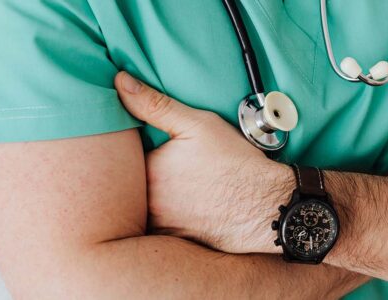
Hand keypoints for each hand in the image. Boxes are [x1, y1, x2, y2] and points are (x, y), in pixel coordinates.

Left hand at [114, 72, 292, 253]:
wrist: (266, 208)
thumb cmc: (236, 165)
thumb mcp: (198, 124)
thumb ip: (155, 104)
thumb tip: (120, 82)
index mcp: (148, 171)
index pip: (124, 158)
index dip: (135, 149)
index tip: (151, 145)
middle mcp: (148, 203)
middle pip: (131, 185)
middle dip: (142, 175)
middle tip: (171, 168)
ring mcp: (161, 225)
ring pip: (144, 208)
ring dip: (153, 198)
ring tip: (180, 187)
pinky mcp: (175, 241)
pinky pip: (159, 229)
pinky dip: (168, 217)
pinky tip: (188, 207)